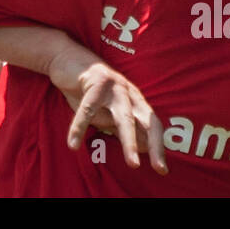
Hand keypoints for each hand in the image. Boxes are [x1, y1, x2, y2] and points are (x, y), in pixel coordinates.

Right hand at [46, 44, 166, 173]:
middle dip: (154, 146)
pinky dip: (80, 127)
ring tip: (133, 164)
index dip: (158, 146)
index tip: (162, 170)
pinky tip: (73, 144)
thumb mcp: (106, 112)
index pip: (153, 125)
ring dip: (130, 142)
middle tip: (159, 168)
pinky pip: (88, 109)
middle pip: (146, 121)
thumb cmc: (88, 90)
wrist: (67, 58)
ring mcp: (114, 86)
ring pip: (124, 117)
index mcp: (135, 100)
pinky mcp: (95, 81)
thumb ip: (121, 127)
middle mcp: (129, 92)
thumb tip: (144, 148)